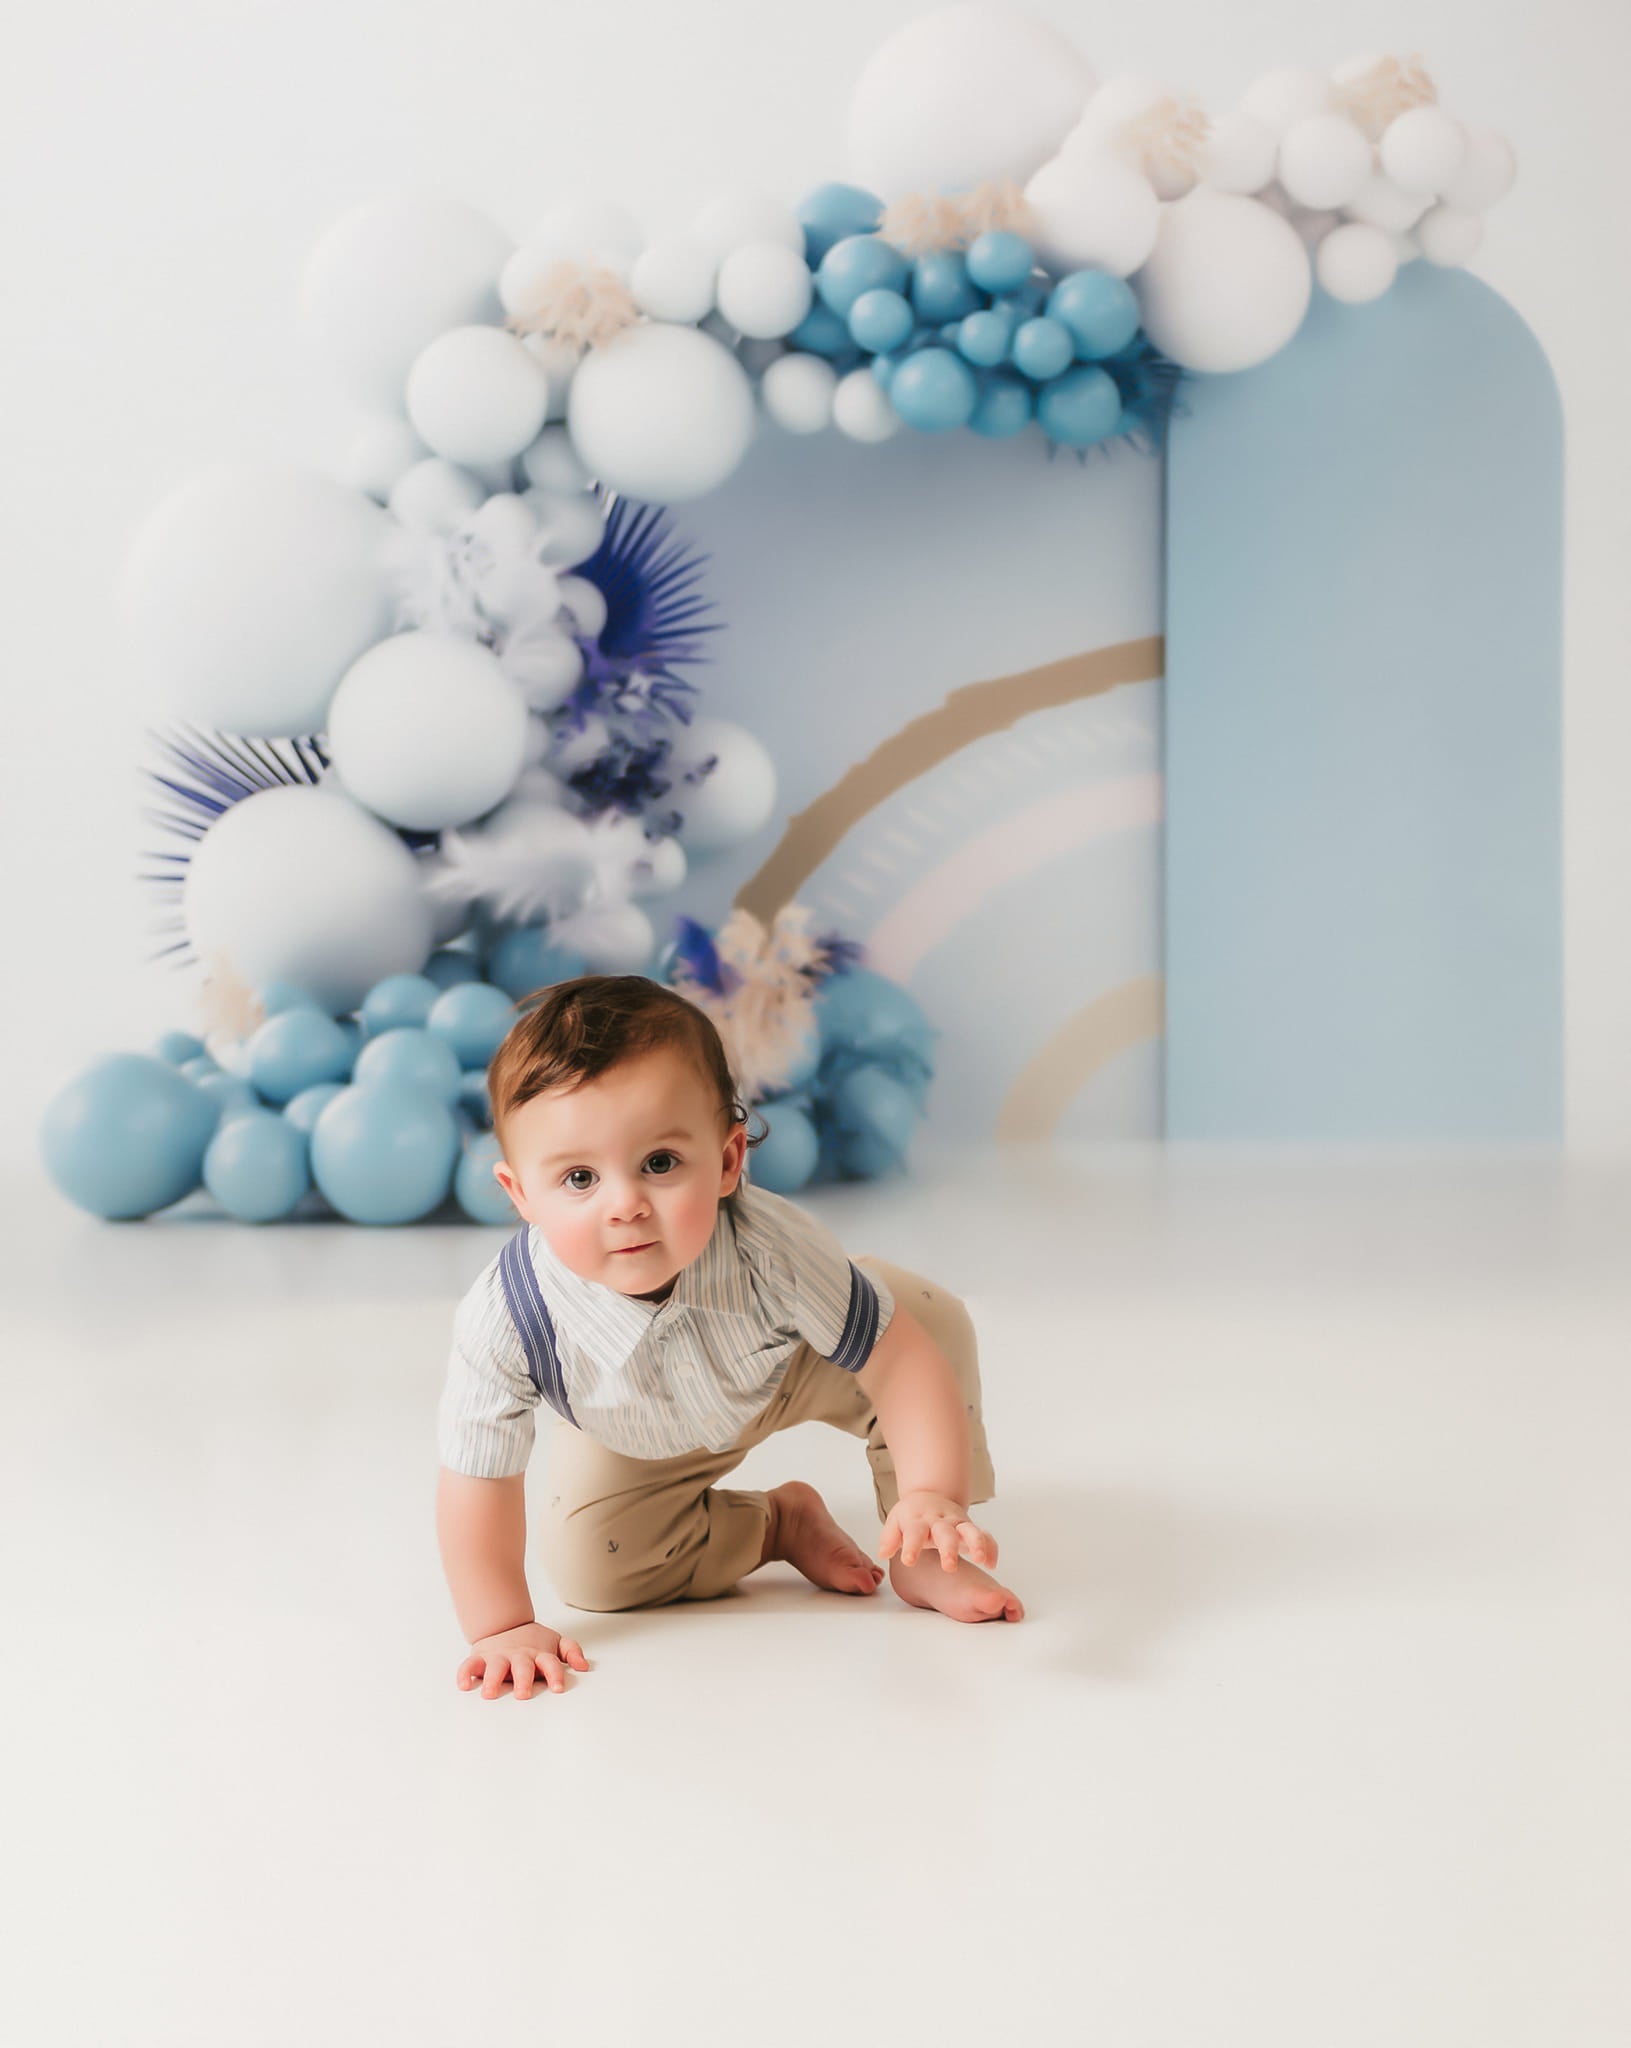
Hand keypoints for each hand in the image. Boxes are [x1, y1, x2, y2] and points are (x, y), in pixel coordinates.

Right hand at [457, 1620, 589, 1699]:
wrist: (504, 1624)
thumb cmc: (532, 1643)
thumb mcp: (555, 1643)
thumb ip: (571, 1652)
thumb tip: (584, 1666)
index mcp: (539, 1654)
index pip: (550, 1664)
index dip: (555, 1675)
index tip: (558, 1688)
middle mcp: (519, 1656)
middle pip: (522, 1667)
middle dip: (522, 1680)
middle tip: (523, 1694)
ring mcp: (499, 1656)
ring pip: (495, 1667)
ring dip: (492, 1679)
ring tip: (490, 1694)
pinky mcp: (480, 1658)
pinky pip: (470, 1665)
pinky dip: (465, 1674)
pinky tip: (465, 1685)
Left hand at [878, 1491, 998, 1571]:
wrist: (929, 1496)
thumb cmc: (911, 1516)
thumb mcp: (895, 1522)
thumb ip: (889, 1537)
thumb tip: (883, 1553)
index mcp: (918, 1520)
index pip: (914, 1532)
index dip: (912, 1546)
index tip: (909, 1561)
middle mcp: (939, 1521)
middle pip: (946, 1533)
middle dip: (949, 1549)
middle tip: (949, 1566)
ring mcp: (957, 1523)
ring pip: (970, 1531)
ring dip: (976, 1544)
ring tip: (980, 1559)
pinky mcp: (970, 1528)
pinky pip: (985, 1535)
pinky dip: (990, 1548)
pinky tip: (991, 1564)